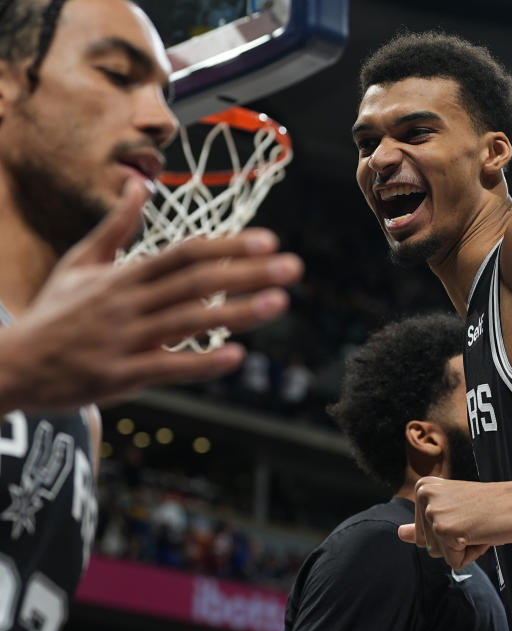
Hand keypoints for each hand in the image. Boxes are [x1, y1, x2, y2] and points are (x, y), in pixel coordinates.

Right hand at [0, 179, 302, 410]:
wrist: (12, 364)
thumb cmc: (54, 312)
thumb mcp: (80, 262)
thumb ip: (116, 225)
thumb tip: (137, 183)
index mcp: (122, 275)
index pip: (184, 253)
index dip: (227, 246)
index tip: (268, 240)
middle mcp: (127, 303)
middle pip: (197, 283)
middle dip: (248, 273)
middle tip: (292, 267)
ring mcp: (124, 340)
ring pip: (189, 322)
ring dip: (237, 312)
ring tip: (279, 303)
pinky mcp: (119, 375)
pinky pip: (166, 367)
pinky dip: (202, 362)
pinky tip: (237, 356)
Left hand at [397, 476, 511, 569]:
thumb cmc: (494, 505)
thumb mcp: (455, 511)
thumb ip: (424, 524)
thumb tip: (399, 534)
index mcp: (424, 487)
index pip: (422, 533)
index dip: (449, 531)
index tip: (467, 513)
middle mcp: (424, 497)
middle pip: (427, 546)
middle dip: (453, 542)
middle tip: (475, 520)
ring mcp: (434, 513)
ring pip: (441, 555)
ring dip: (463, 548)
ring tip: (479, 525)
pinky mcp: (446, 530)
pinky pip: (455, 563)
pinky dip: (472, 555)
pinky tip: (483, 533)